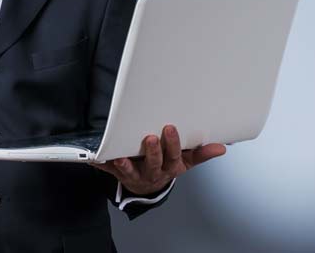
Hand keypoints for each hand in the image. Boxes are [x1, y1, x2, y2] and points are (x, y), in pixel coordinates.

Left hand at [89, 125, 226, 195]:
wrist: (148, 186)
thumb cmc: (166, 166)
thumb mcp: (185, 162)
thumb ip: (200, 153)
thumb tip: (221, 147)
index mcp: (170, 167)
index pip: (174, 157)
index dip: (173, 145)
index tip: (170, 128)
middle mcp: (154, 172)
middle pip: (154, 164)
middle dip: (152, 152)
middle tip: (149, 138)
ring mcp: (136, 174)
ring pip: (131, 171)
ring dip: (126, 164)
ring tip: (120, 156)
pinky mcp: (118, 173)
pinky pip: (108, 170)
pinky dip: (101, 164)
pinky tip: (93, 159)